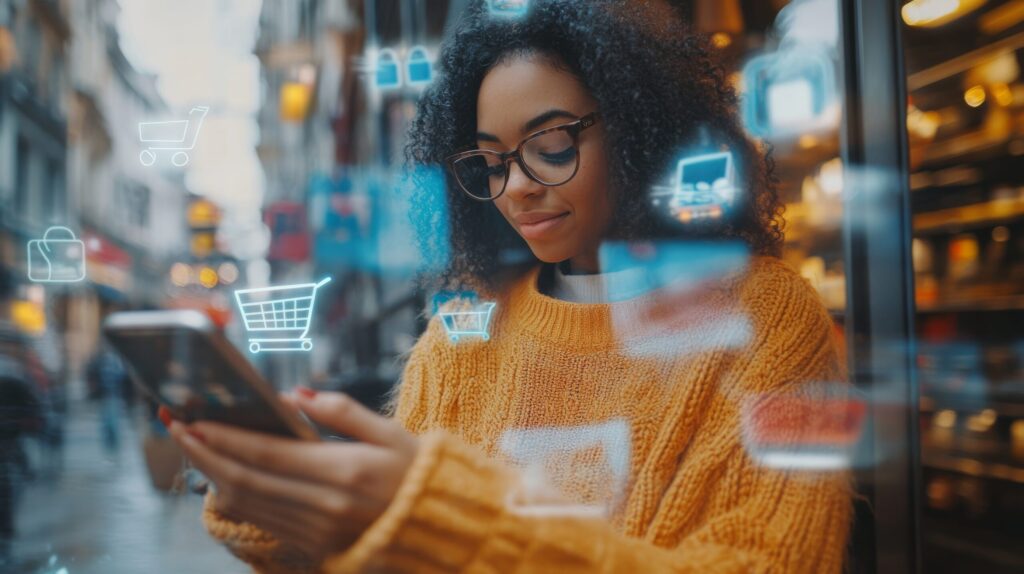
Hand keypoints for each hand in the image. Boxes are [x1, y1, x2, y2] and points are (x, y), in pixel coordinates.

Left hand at [166, 390, 418, 560]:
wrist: (439, 525)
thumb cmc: (415, 471)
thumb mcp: (389, 431)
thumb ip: (341, 411)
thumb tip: (294, 394)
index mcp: (344, 472)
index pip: (267, 455)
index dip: (225, 438)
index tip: (194, 420)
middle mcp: (324, 505)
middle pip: (245, 481)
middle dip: (204, 453)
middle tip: (176, 428)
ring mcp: (316, 529)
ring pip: (247, 504)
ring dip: (212, 475)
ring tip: (191, 447)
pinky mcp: (313, 543)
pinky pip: (262, 520)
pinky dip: (234, 498)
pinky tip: (221, 476)